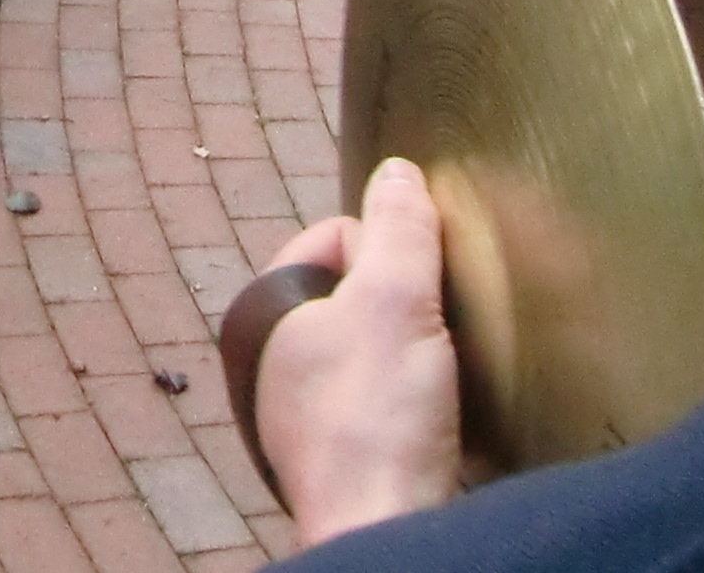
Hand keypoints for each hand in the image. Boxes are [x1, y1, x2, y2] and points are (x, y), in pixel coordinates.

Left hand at [254, 159, 463, 544]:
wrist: (385, 530)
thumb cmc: (375, 420)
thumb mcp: (396, 300)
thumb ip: (399, 229)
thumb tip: (396, 172)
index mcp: (261, 316)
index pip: (332, 236)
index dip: (387, 247)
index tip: (418, 283)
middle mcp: (271, 365)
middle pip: (356, 294)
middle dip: (404, 303)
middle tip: (436, 329)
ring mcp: (304, 417)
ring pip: (374, 351)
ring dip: (414, 356)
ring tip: (441, 374)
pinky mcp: (344, 460)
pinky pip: (387, 407)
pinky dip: (415, 405)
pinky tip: (439, 417)